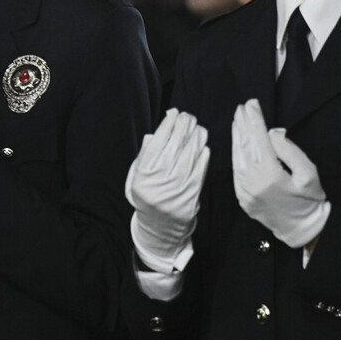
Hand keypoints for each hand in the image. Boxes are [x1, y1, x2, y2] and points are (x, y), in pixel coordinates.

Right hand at [126, 109, 209, 273]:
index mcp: (144, 173)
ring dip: (196, 136)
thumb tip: (157, 131)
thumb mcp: (137, 176)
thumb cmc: (148, 195)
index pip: (158, 141)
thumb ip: (145, 154)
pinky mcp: (193, 193)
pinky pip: (201, 168)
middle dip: (184, 125)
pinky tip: (203, 145)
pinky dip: (203, 154)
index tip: (173, 113)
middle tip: (188, 116)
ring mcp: (178, 186)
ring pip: (191, 153)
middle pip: (176, 143)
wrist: (160, 226)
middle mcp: (161, 179)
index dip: (168, 123)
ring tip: (197, 127)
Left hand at [231, 99, 329, 248]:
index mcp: (270, 175)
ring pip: (236, 157)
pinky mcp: (242, 197)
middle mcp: (253, 182)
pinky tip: (237, 142)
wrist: (302, 230)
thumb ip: (289, 150)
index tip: (251, 104)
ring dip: (236, 136)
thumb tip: (272, 132)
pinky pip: (235, 170)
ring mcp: (244, 191)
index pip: (259, 139)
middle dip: (242, 124)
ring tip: (237, 119)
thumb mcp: (308, 172)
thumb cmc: (309, 200)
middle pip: (244, 146)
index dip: (254, 119)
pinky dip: (235, 154)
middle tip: (241, 107)